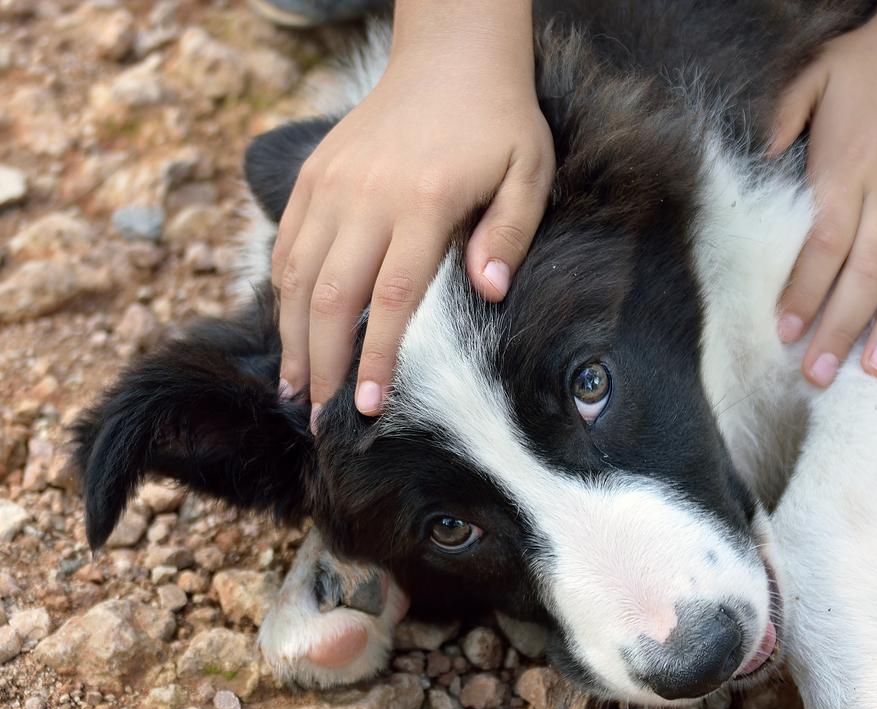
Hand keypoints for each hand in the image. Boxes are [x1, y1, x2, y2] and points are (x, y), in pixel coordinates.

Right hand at [272, 0, 553, 424]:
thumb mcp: (529, 170)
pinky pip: (284, 243)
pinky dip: (280, 291)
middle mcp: (365, 196)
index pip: (390, 299)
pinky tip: (287, 327)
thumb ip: (510, 232)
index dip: (376, 359)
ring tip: (295, 387)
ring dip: (292, 337)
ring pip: (295, 275)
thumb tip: (489, 291)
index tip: (369, 408)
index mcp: (421, 202)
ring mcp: (330, 184)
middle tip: (321, 417)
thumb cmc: (497, 121)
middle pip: (328, 297)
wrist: (449, 56)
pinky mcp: (313, 175)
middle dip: (322, 365)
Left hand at [771, 0, 876, 385]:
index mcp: (846, 173)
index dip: (801, 295)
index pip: (820, 250)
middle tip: (820, 375)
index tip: (784, 333)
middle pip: (862, 275)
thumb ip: (781, 125)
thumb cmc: (875, 53)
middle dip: (839, 329)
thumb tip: (758, 163)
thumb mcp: (812, 79)